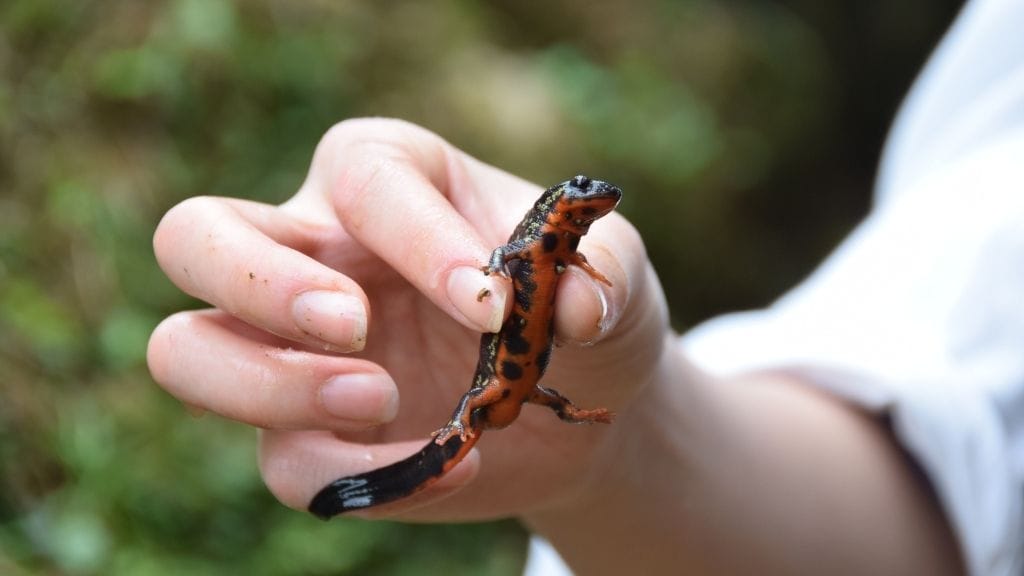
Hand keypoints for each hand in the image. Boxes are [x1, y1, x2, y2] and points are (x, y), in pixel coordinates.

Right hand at [147, 118, 666, 520]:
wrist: (578, 396)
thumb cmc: (578, 306)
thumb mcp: (614, 275)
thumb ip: (600, 274)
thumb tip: (568, 308)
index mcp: (385, 177)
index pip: (361, 179)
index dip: (417, 238)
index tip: (493, 305)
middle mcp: (314, 251)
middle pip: (195, 237)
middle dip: (261, 284)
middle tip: (353, 327)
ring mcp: (293, 348)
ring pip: (186, 352)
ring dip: (269, 386)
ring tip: (381, 400)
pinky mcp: (304, 431)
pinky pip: (282, 458)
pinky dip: (355, 472)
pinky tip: (451, 468)